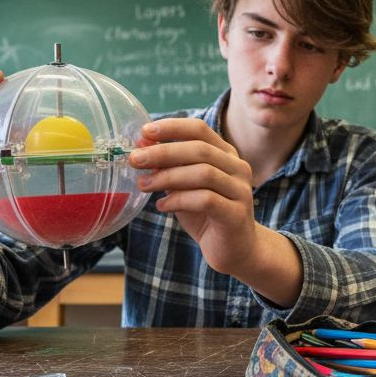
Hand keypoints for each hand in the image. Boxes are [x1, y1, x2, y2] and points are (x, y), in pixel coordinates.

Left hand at [129, 118, 258, 274]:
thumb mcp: (184, 187)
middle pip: (199, 149)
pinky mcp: (236, 214)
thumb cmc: (207, 215)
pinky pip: (206, 200)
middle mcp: (237, 168)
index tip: (145, 131)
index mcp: (226, 155)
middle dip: (163, 152)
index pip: (200, 130)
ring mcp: (240, 190)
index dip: (172, 127)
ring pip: (203, 173)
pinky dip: (179, 200)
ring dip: (168, 177)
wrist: (235, 249)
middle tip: (135, 159)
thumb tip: (142, 146)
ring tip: (144, 185)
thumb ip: (169, 168)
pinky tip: (162, 206)